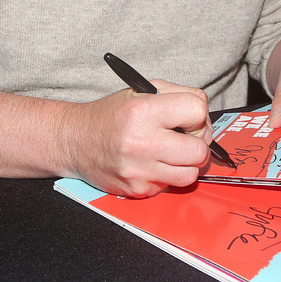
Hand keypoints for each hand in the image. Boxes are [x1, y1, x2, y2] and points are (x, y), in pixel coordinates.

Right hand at [62, 80, 212, 197]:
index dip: (197, 113)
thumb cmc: (111, 115)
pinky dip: (167, 174)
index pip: (197, 111)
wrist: (76, 141)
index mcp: (143, 111)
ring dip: (186, 163)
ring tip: (171, 151)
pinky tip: (153, 162)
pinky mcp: (138, 190)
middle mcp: (142, 142)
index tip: (187, 116)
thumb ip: (177, 95)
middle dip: (198, 142)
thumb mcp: (141, 91)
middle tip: (184, 137)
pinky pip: (171, 186)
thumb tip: (204, 115)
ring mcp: (140, 170)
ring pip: (191, 174)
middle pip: (200, 150)